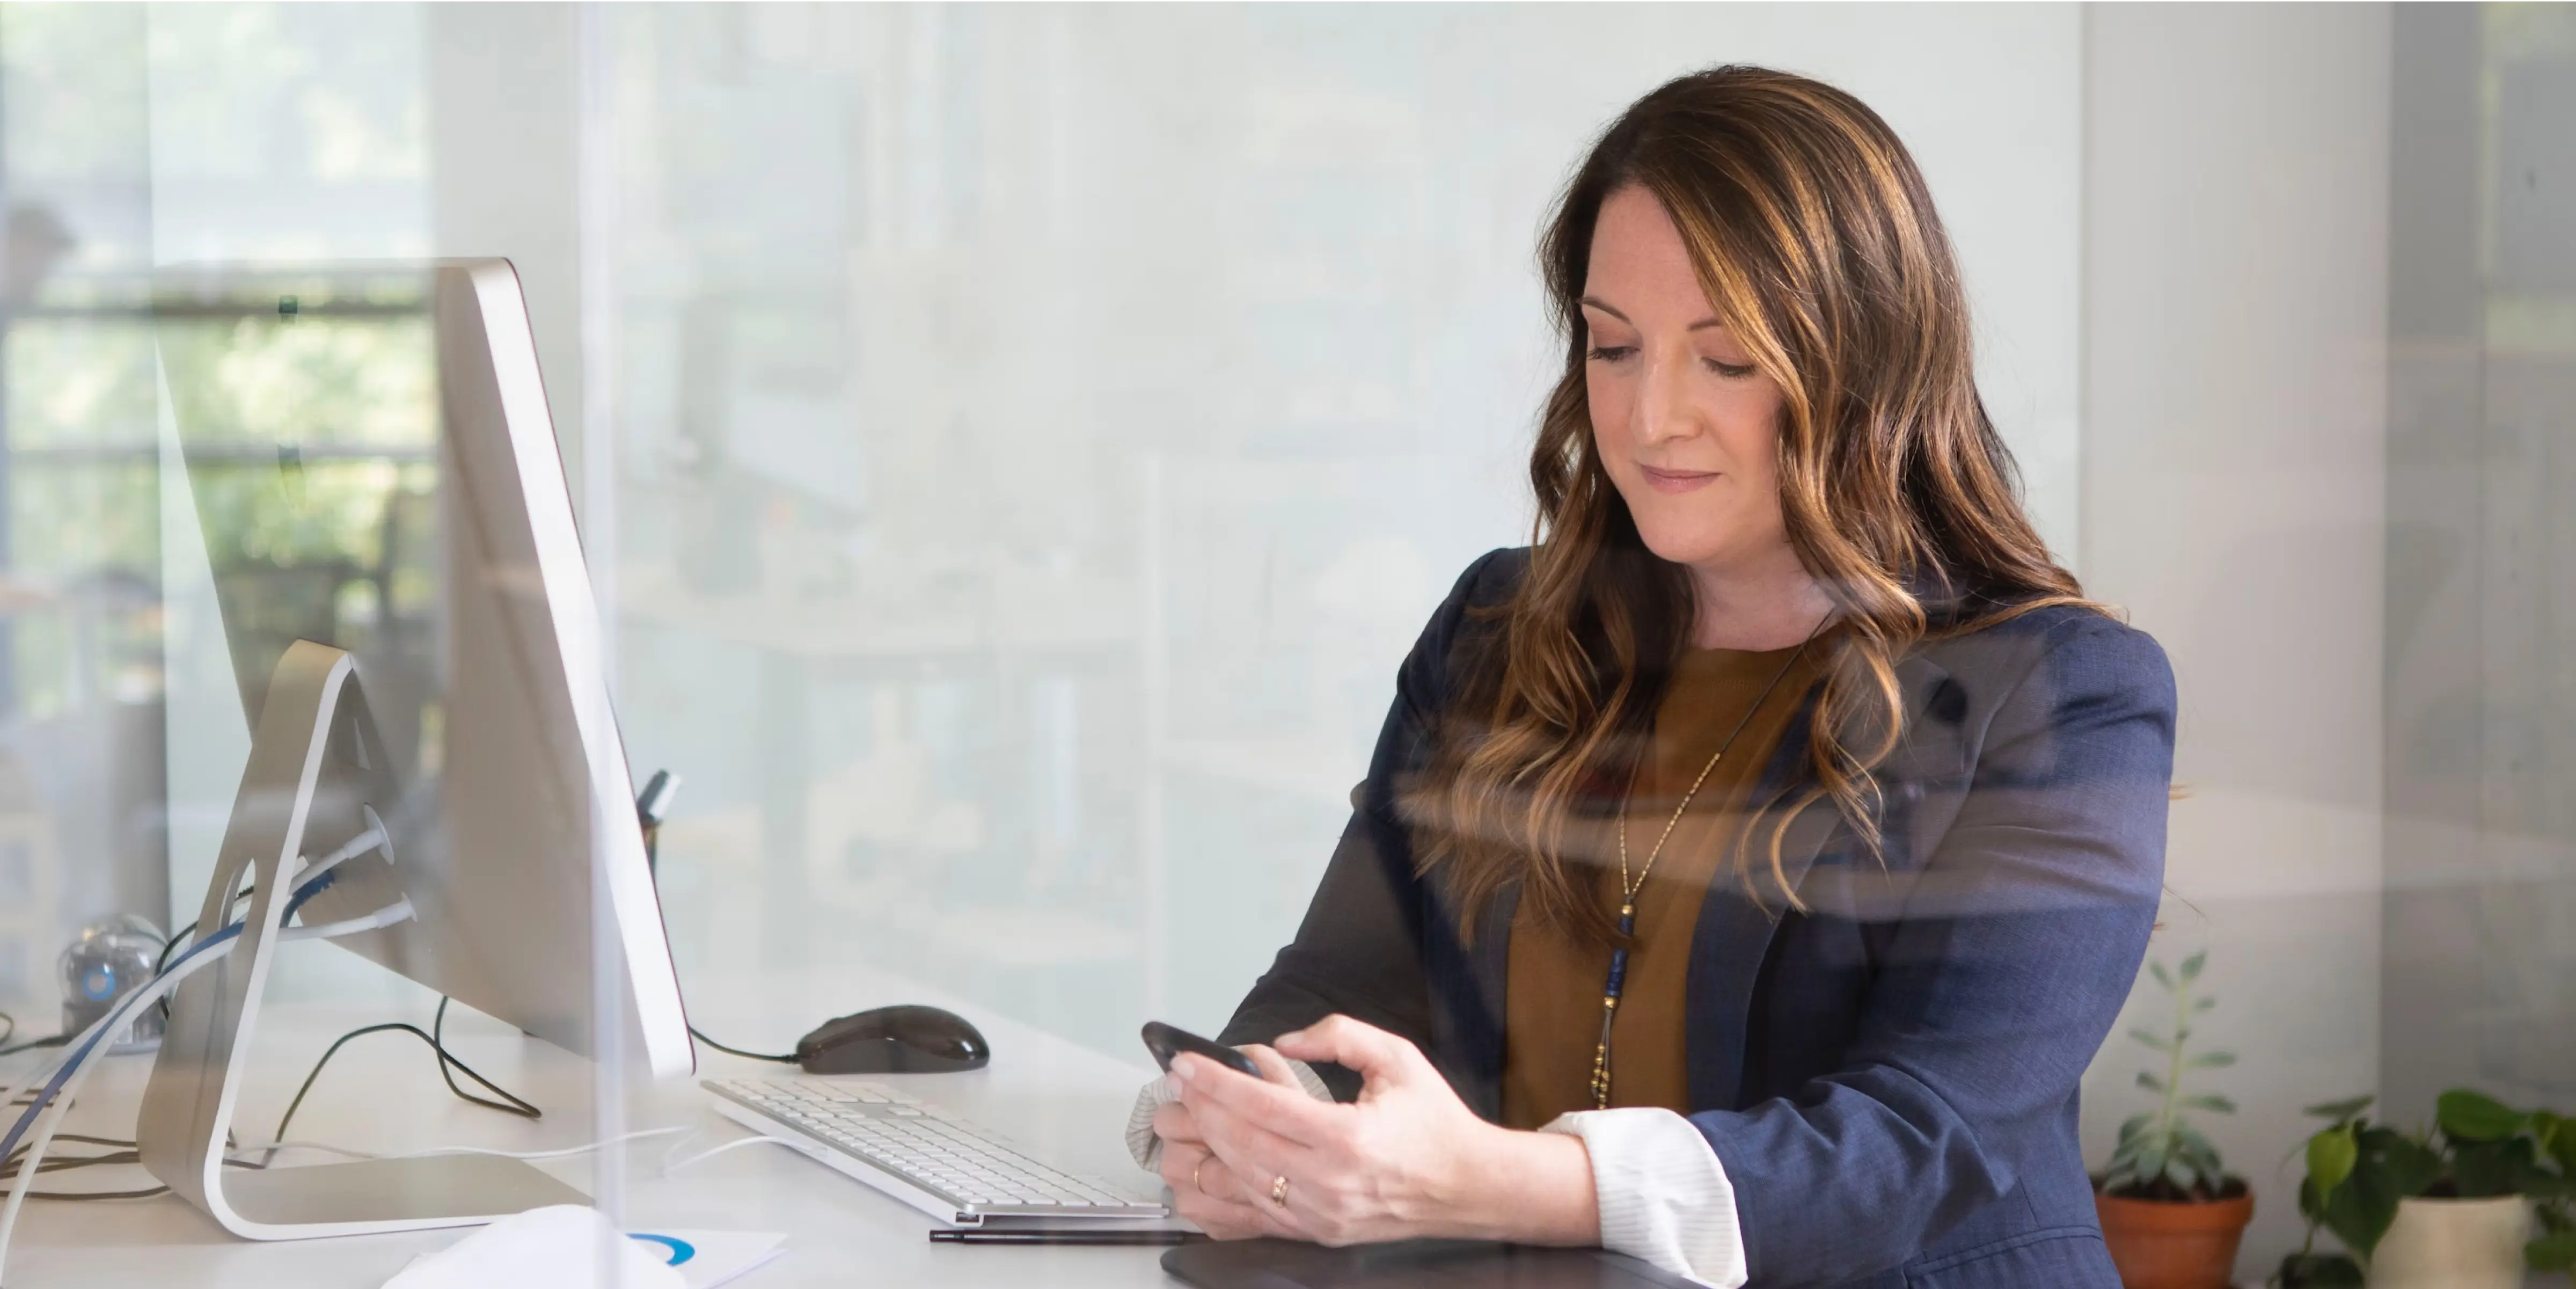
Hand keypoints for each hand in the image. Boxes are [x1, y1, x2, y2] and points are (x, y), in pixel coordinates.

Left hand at [1171, 1014, 1597, 1246]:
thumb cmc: (1434, 1122)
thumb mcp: (1397, 1058)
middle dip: (1199, 1110)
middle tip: (1176, 1084)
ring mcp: (1319, 1214)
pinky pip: (1250, 1217)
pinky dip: (1217, 1193)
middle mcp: (1328, 1182)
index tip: (1187, 1063)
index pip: (1261, 1107)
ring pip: (1238, 1182)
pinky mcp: (1315, 1232)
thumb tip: (1285, 1041)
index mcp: (1347, 1138)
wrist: (1468, 1185)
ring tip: (1182, 1118)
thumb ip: (1339, 1035)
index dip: (1216, 1083)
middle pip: (1240, 1144)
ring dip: (1201, 1149)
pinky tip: (1199, 1168)